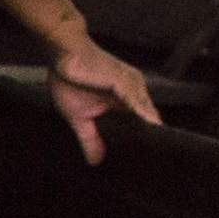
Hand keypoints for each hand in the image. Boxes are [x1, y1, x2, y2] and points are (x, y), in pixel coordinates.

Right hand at [46, 32, 162, 165]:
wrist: (62, 52)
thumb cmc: (69, 78)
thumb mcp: (79, 117)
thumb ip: (91, 138)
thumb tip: (94, 161)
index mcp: (124, 101)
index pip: (142, 124)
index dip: (145, 142)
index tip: (149, 162)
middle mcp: (133, 93)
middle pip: (148, 121)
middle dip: (151, 142)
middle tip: (154, 165)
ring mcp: (131, 86)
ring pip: (147, 114)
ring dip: (151, 133)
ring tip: (155, 155)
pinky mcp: (125, 80)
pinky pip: (137, 103)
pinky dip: (144, 119)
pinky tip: (149, 133)